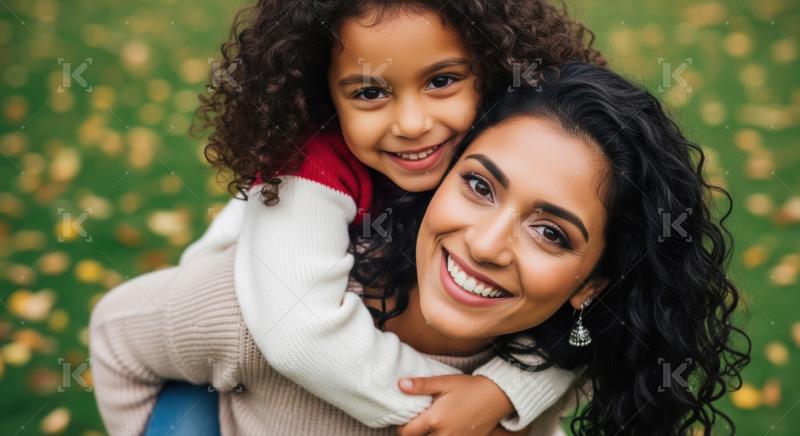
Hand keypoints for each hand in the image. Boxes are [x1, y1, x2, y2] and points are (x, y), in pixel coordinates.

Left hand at [395, 374, 515, 435]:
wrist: (497, 396)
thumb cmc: (470, 387)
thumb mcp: (444, 382)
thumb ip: (421, 385)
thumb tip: (400, 384)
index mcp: (435, 420)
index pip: (406, 433)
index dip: (401, 427)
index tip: (404, 418)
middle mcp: (444, 435)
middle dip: (414, 433)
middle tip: (417, 421)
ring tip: (429, 425)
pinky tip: (444, 428)